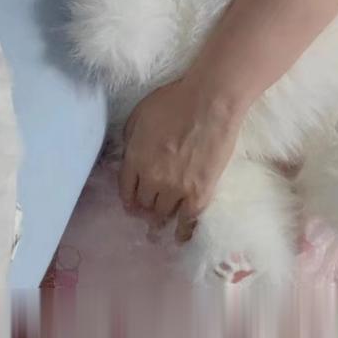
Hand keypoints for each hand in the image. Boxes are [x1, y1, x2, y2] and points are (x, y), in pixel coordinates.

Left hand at [118, 77, 243, 242]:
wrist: (210, 101)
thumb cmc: (175, 101)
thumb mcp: (140, 114)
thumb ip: (131, 139)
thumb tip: (130, 155)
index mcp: (135, 159)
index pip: (126, 190)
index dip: (129, 198)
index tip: (132, 203)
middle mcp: (152, 179)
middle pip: (144, 203)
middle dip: (145, 207)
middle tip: (150, 210)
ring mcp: (176, 188)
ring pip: (163, 214)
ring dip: (161, 218)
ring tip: (163, 224)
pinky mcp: (200, 193)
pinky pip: (188, 220)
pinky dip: (183, 230)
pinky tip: (181, 236)